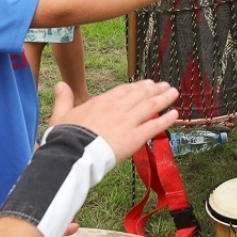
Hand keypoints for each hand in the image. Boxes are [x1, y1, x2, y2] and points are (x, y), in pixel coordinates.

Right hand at [49, 79, 178, 166]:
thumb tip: (60, 84)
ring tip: (174, 93)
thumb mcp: (61, 114)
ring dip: (164, 98)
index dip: (137, 86)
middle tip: (165, 85)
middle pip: (141, 95)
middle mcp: (118, 108)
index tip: (146, 84)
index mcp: (102, 102)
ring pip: (151, 106)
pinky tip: (175, 115)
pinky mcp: (135, 137)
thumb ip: (64, 98)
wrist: (72, 153)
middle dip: (155, 89)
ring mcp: (128, 122)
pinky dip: (166, 119)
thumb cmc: (65, 136)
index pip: (124, 90)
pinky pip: (155, 126)